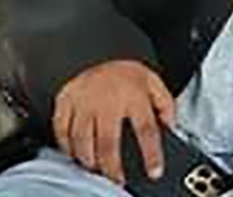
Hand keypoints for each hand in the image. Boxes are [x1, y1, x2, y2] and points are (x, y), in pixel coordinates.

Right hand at [52, 59, 175, 185]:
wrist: (97, 51)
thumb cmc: (126, 72)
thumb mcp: (154, 82)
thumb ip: (165, 104)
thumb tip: (171, 128)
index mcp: (135, 94)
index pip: (146, 129)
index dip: (151, 154)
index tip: (154, 171)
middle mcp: (108, 99)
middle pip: (108, 142)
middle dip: (112, 167)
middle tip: (117, 179)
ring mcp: (84, 102)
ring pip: (82, 140)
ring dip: (89, 160)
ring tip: (96, 169)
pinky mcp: (65, 103)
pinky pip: (61, 131)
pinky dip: (67, 147)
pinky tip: (75, 155)